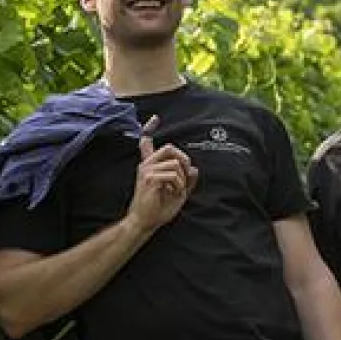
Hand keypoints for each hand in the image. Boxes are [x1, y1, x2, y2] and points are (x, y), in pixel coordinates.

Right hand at [128, 115, 197, 232]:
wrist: (145, 221)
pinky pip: (172, 174)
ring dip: (182, 179)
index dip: (149, 129)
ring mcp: (146, 171)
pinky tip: (173, 192)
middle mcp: (147, 165)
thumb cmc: (159, 208)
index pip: (147, 142)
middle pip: (170, 148)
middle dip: (184, 160)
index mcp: (151, 165)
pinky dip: (178, 185)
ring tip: (176, 190)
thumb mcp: (178, 192)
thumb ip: (187, 180)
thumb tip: (194, 169)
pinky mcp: (149, 178)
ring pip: (175, 164)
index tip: (155, 118)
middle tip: (185, 175)